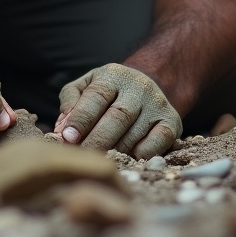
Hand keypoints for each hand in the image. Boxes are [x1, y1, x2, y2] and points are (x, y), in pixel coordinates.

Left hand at [55, 63, 181, 158]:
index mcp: (113, 75)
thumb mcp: (86, 85)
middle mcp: (138, 87)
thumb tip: (62, 129)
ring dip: (114, 152)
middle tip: (81, 156)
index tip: (67, 137)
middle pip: (117, 117)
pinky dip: (139, 156)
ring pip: (134, 135)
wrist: (147, 86)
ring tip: (98, 161)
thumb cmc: (108, 92)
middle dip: (96, 140)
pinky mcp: (173, 123)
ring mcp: (157, 104)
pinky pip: (156, 146)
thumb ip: (70, 102)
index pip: (96, 96)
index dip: (81, 118)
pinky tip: (126, 159)